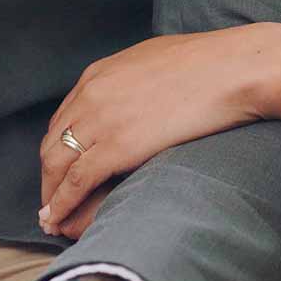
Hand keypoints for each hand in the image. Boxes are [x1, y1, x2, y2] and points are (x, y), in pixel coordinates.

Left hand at [37, 25, 278, 234]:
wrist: (232, 69)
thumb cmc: (208, 64)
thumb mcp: (154, 61)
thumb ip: (133, 80)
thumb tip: (139, 96)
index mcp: (97, 75)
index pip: (62, 119)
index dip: (58, 149)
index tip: (60, 171)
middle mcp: (89, 96)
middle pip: (52, 143)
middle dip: (48, 176)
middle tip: (50, 200)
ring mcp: (100, 121)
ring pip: (57, 164)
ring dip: (51, 194)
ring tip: (51, 218)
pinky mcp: (117, 147)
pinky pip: (76, 181)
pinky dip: (62, 203)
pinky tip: (58, 219)